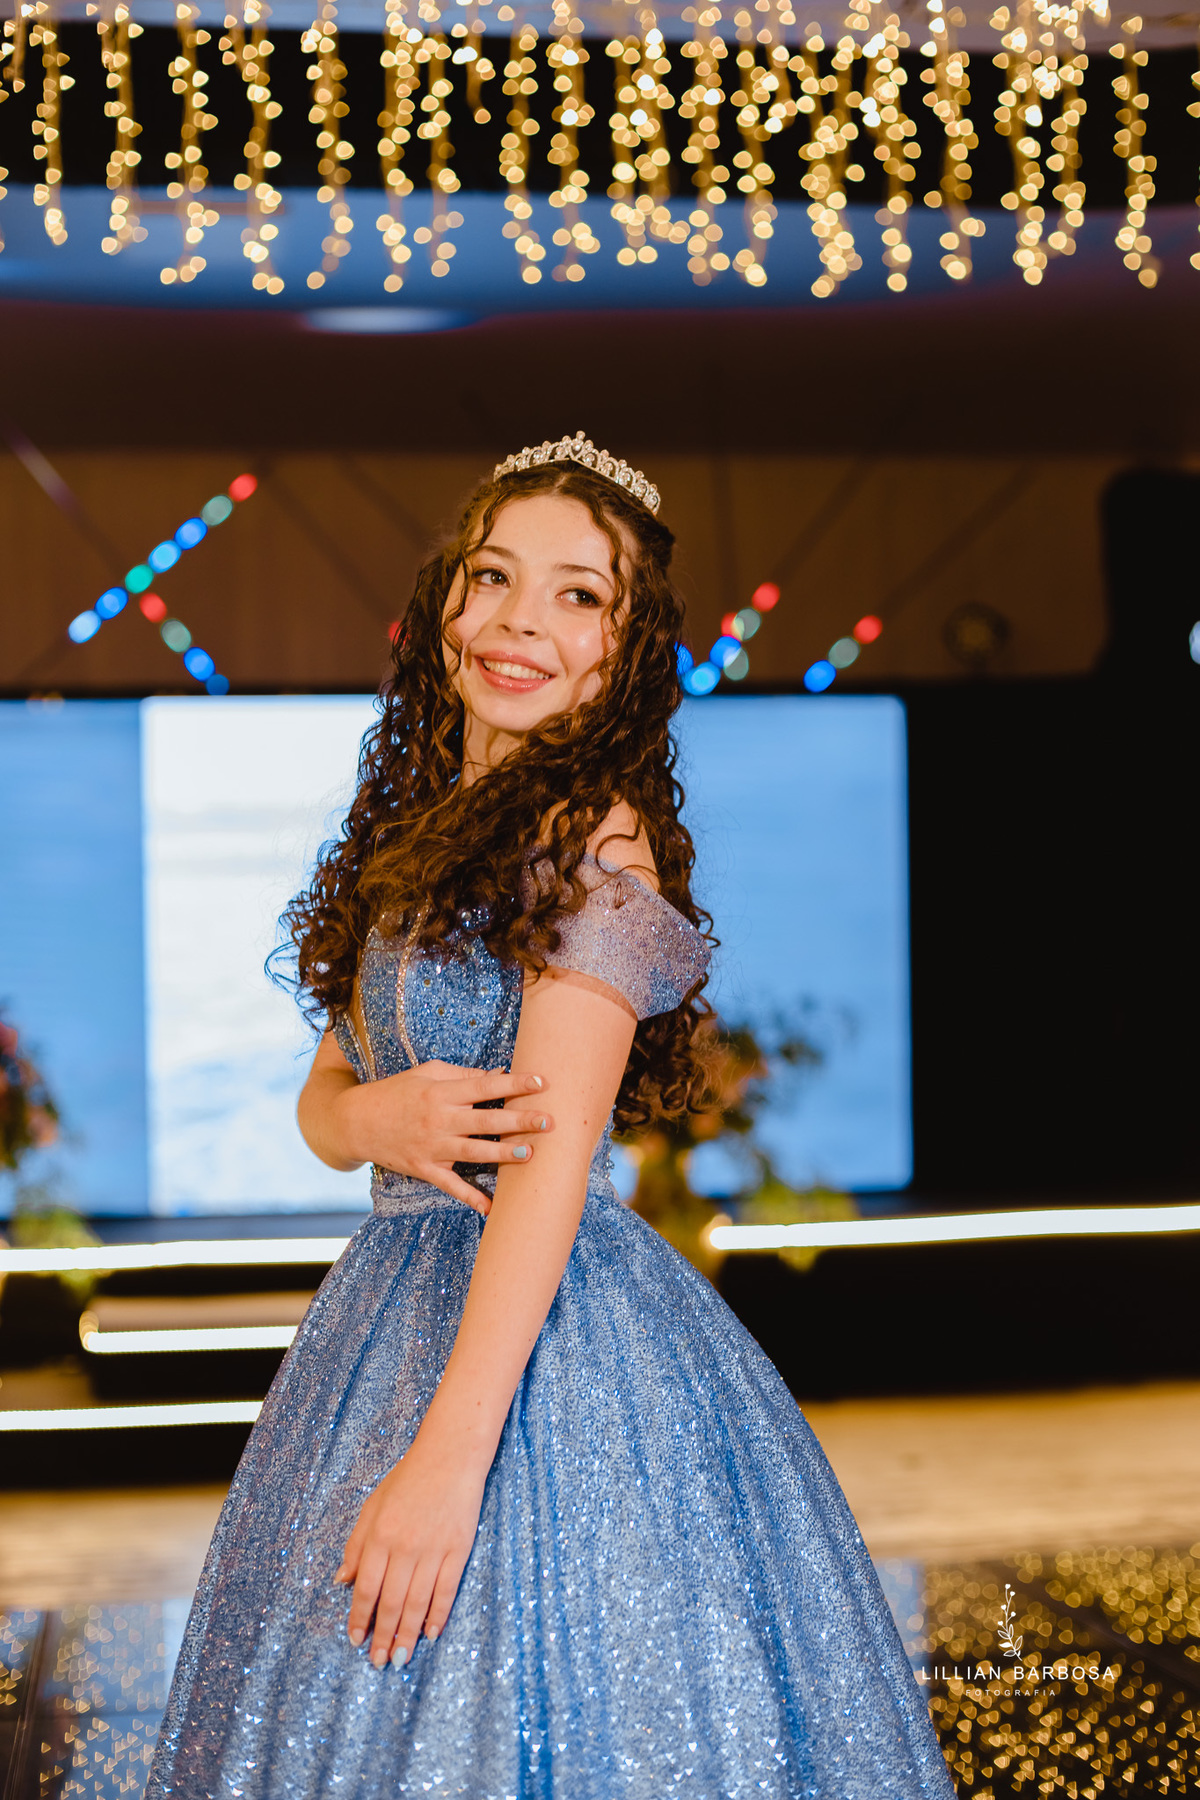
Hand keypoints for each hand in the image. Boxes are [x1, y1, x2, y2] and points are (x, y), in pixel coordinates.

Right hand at [335, 1062, 552, 1214]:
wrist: (358, 1121)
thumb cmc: (398, 1092)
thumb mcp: (427, 1073)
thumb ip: (463, 1075)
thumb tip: (498, 1073)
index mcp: (441, 1092)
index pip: (484, 1085)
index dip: (514, 1083)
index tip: (541, 1082)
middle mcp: (439, 1119)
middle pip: (484, 1119)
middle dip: (518, 1119)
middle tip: (548, 1121)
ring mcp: (432, 1147)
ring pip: (472, 1151)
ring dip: (502, 1154)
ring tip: (530, 1154)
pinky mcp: (424, 1169)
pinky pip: (451, 1185)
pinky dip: (470, 1197)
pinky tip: (492, 1208)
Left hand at [335, 1437, 486, 1667]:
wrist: (450, 1456)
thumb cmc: (408, 1479)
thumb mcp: (372, 1506)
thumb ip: (356, 1544)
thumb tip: (342, 1581)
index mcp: (379, 1536)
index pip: (366, 1588)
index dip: (359, 1617)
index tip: (355, 1640)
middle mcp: (404, 1547)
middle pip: (391, 1602)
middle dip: (382, 1636)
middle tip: (378, 1662)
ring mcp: (433, 1549)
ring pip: (416, 1603)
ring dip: (407, 1634)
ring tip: (400, 1658)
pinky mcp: (458, 1549)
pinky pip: (446, 1590)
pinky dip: (437, 1614)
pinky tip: (430, 1633)